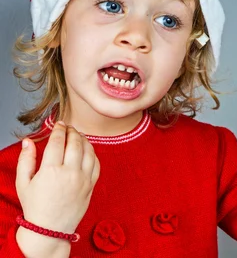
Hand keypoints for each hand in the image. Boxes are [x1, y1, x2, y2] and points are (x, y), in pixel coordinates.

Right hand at [15, 123, 99, 256]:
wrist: (50, 228)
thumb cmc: (35, 205)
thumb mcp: (23, 183)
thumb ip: (25, 159)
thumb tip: (28, 141)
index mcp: (51, 171)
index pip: (58, 142)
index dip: (59, 130)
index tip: (59, 124)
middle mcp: (69, 173)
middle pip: (75, 143)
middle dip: (72, 131)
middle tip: (69, 127)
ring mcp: (83, 179)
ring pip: (89, 151)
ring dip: (84, 140)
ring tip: (78, 135)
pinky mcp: (91, 185)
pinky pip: (96, 164)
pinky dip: (93, 153)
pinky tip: (87, 150)